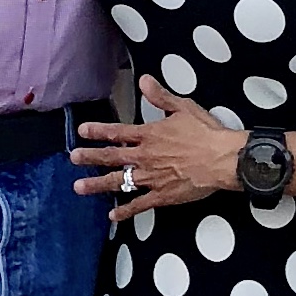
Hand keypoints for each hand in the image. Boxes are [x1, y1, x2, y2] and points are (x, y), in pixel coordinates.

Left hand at [75, 80, 246, 219]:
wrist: (222, 160)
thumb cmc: (205, 133)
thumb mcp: (183, 108)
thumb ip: (160, 96)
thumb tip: (144, 81)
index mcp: (149, 135)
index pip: (117, 132)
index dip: (98, 131)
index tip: (82, 131)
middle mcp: (145, 157)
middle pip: (112, 157)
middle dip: (90, 158)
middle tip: (74, 158)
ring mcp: (151, 178)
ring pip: (119, 181)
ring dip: (98, 184)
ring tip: (79, 187)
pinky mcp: (162, 195)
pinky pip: (139, 204)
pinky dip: (125, 210)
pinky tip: (112, 214)